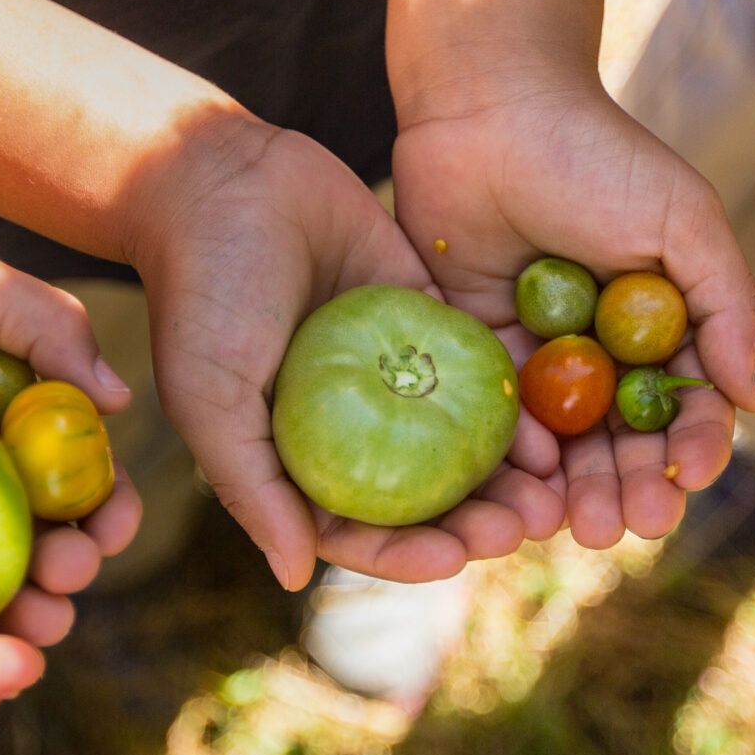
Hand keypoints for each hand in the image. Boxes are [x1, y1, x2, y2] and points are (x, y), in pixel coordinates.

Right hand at [129, 122, 563, 587]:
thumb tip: (295, 577)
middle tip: (522, 527)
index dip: (409, 554)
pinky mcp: (429, 319)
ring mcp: (396, 376)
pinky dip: (514, 405)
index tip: (454, 558)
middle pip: (426, 498)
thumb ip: (251, 487)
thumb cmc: (201, 292)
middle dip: (476, 522)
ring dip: (506, 478)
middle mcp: (352, 428)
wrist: (223, 176)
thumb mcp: (210, 396)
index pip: (361, 531)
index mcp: (296, 459)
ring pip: (462, 444)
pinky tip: (550, 427)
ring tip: (553, 494)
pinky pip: (480, 373)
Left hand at [390, 77, 754, 547]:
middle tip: (634, 523)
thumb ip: (728, 306)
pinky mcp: (475, 354)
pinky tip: (530, 481)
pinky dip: (516, 457)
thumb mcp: (683, 220)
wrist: (488, 107)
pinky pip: (499, 422)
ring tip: (585, 527)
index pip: (687, 407)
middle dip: (636, 489)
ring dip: (579, 493)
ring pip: (565, 449)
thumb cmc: (597, 153)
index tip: (691, 475)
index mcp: (662, 326)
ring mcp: (539, 359)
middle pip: (625, 445)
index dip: (694, 447)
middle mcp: (603, 354)